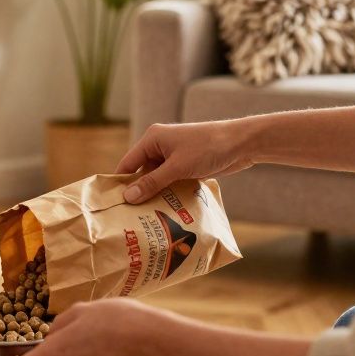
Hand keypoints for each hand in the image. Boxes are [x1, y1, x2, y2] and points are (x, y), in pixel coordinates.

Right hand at [117, 120, 255, 203]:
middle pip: (142, 172)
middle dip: (139, 192)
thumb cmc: (208, 148)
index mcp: (152, 139)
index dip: (120, 182)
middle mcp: (160, 146)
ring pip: (157, 178)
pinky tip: (167, 209)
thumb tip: (128, 197)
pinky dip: (169, 193)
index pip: (128, 163)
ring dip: (156, 194)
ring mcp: (174, 155)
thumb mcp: (177, 167)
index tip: (113, 204)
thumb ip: (152, 182)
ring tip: (147, 216)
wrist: (242, 143)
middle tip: (131, 215)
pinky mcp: (186, 164)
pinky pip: (171, 181)